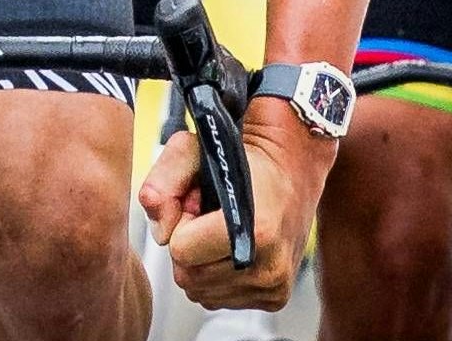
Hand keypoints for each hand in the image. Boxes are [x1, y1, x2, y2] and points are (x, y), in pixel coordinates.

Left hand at [139, 100, 331, 310]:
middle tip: (208, 218)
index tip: (199, 205)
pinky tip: (231, 248)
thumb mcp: (193, 151)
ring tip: (221, 231)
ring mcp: (275, 286)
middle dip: (188, 246)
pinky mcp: (276, 298)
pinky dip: (216, 275)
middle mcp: (270, 265)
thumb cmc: (239, 159)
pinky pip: (218, 299)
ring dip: (201, 262)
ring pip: (201, 292)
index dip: (182, 224)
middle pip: (188, 277)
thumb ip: (163, 183)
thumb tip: (160, 232)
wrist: (291, 168)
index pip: (181, 252)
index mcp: (256, 229)